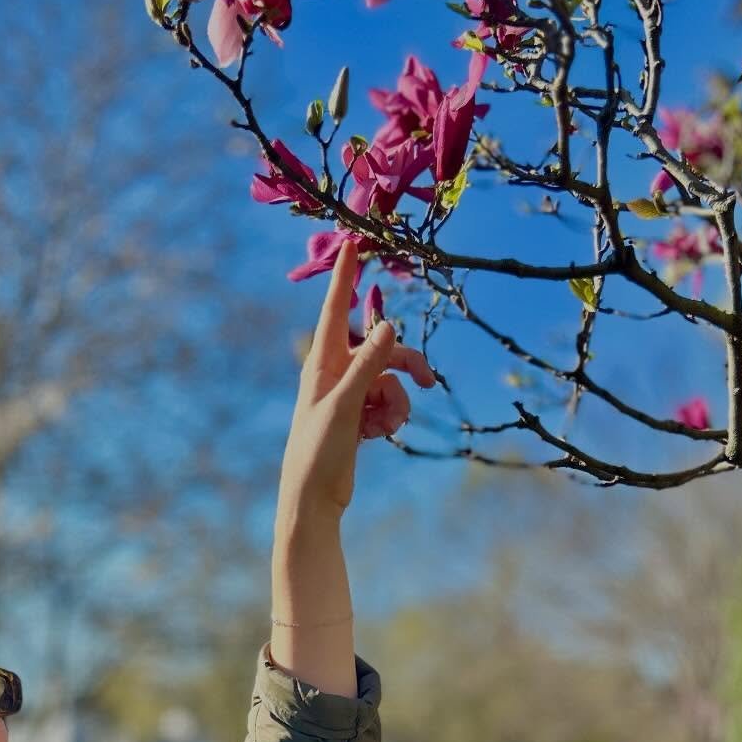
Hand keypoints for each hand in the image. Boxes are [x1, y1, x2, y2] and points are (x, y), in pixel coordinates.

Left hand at [281, 241, 435, 513]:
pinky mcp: (358, 416)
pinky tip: (379, 437)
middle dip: (406, 365)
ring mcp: (348, 394)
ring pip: (391, 379)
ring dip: (397, 402)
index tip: (351, 242)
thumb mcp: (345, 406)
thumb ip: (368, 366)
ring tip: (386, 427)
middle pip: (383, 349)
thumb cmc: (317, 451)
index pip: (335, 309)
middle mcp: (335, 372)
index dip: (344, 276)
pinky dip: (390, 417)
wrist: (313, 499)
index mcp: (322, 362)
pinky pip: (388, 402)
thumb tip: (389, 325)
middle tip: (428, 382)